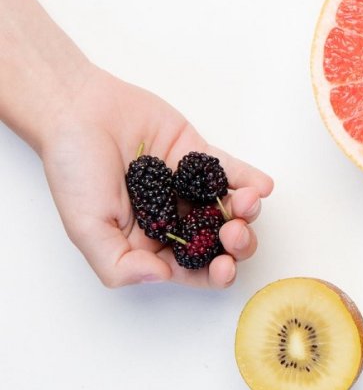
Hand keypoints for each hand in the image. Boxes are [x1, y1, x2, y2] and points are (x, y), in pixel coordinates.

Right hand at [38, 64, 273, 287]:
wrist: (77, 111)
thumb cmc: (74, 169)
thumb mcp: (86, 228)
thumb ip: (118, 263)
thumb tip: (160, 277)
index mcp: (152, 244)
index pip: (193, 270)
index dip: (214, 275)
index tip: (224, 268)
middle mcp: (176, 219)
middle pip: (221, 243)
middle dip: (238, 244)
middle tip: (234, 232)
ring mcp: (191, 189)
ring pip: (231, 209)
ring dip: (248, 212)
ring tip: (247, 202)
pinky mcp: (200, 157)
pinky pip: (232, 172)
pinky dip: (251, 179)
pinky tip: (261, 186)